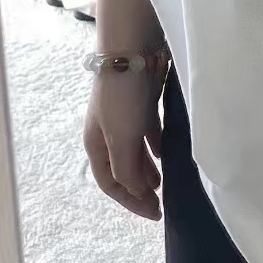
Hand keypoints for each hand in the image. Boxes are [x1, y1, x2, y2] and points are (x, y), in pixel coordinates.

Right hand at [83, 64, 166, 220]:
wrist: (132, 49)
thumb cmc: (123, 96)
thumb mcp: (122, 137)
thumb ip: (127, 168)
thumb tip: (138, 191)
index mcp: (97, 144)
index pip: (111, 183)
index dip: (131, 201)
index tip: (154, 214)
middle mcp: (108, 132)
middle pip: (123, 169)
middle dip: (140, 189)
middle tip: (162, 205)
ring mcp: (125, 116)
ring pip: (135, 151)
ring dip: (148, 169)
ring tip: (163, 183)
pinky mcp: (141, 101)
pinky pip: (147, 131)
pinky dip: (155, 144)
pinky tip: (165, 151)